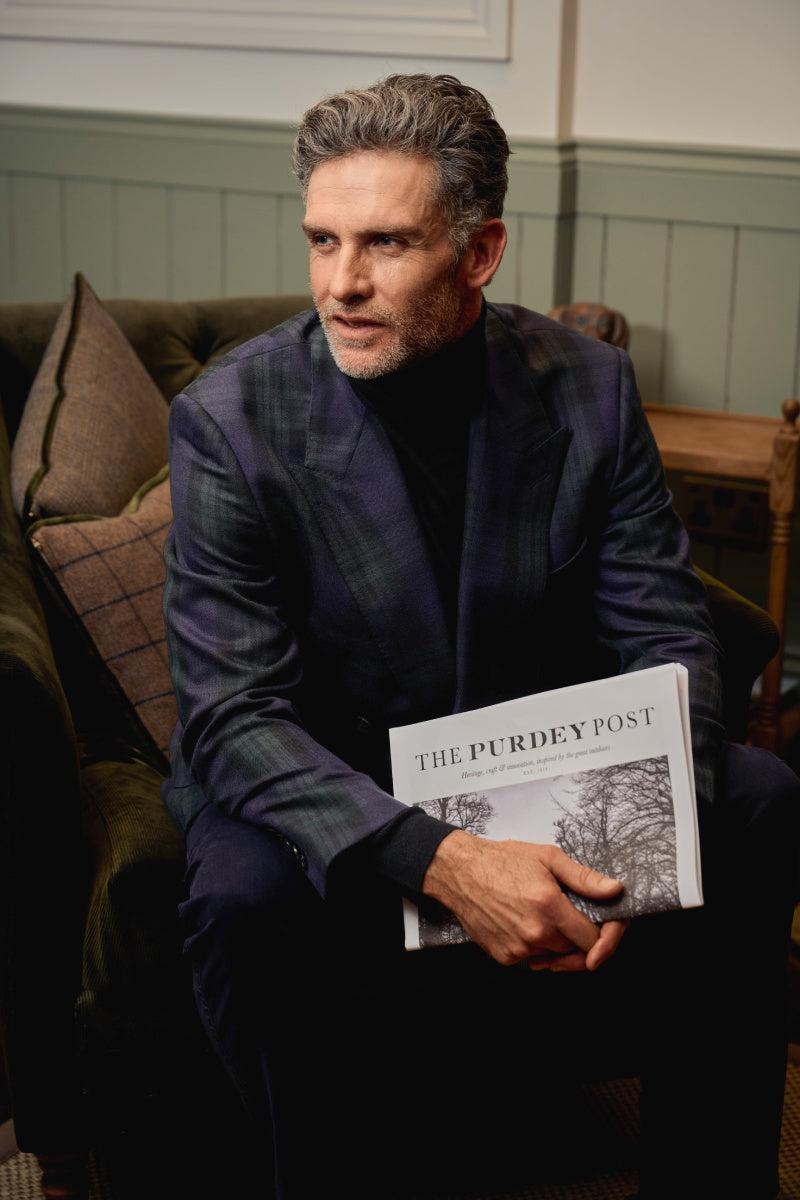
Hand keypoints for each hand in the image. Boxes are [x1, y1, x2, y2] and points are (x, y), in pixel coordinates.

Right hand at [421, 831, 625, 969]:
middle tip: (570, 915)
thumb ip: (584, 878)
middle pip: (576, 951)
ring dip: (557, 941)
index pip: (593, 940)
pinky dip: (534, 945)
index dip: (603, 935)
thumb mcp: (548, 858)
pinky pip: (532, 957)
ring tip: (544, 914)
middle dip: (579, 937)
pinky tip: (525, 921)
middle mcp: (536, 933)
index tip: (602, 928)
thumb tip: (615, 890)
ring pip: (554, 955)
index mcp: (550, 907)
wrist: (461, 872)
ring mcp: (519, 948)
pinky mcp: (505, 957)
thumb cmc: (503, 861)